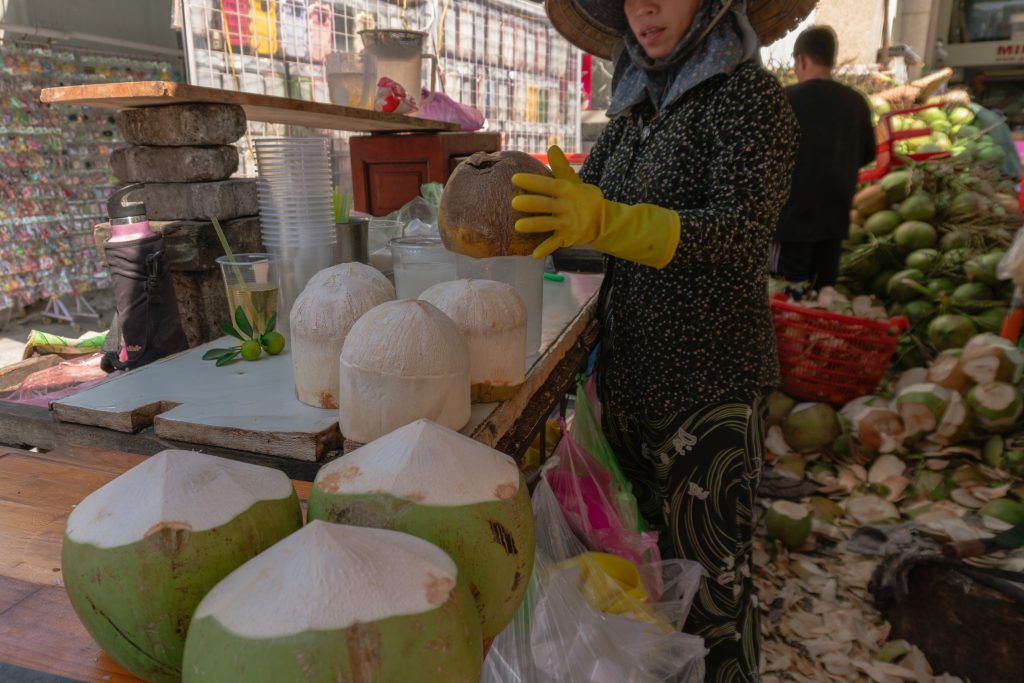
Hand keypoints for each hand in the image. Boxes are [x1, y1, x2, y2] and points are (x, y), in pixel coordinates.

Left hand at [511, 146, 681, 268]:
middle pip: (547, 205)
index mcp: (567, 191)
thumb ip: (561, 167)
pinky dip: (546, 250)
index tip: (515, 179)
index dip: (533, 182)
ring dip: (534, 226)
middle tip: (514, 203)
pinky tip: (534, 255)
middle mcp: (567, 207)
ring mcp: (567, 224)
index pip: (548, 185)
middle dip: (531, 204)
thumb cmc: (583, 197)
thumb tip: (552, 147)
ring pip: (548, 224)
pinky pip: (555, 244)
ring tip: (518, 227)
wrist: (604, 220)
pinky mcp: (568, 238)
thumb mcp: (574, 181)